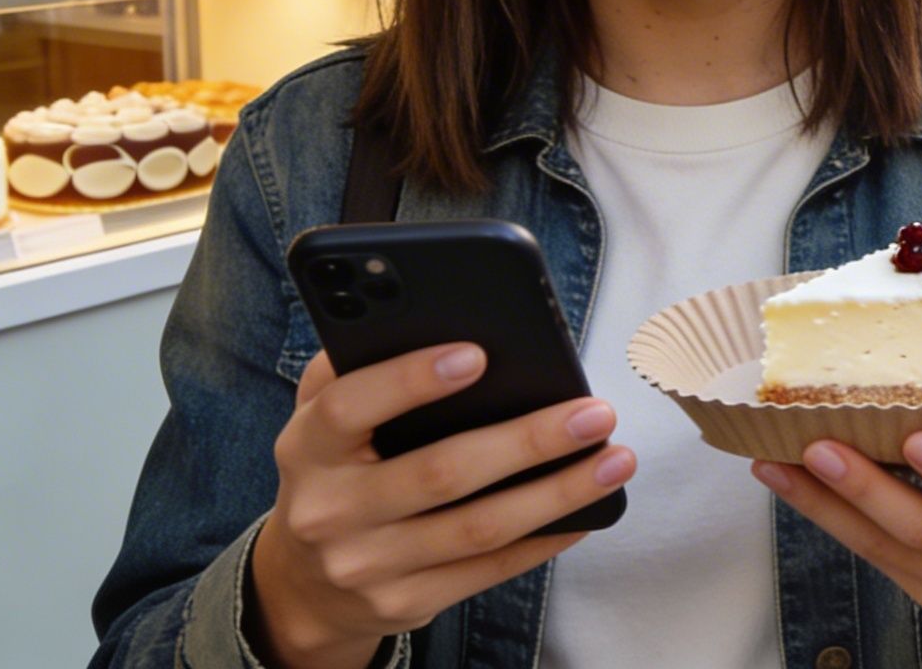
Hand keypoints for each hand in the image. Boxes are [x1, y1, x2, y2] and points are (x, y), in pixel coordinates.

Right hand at [249, 347, 635, 668]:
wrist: (306, 580)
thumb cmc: (339, 467)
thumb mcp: (327, 416)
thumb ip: (364, 365)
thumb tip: (451, 318)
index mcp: (307, 446)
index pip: (351, 406)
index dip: (410, 379)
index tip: (478, 353)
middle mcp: (329, 510)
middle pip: (439, 473)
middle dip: (528, 440)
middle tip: (595, 412)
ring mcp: (366, 565)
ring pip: (477, 529)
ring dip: (558, 493)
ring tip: (615, 459)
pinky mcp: (403, 604)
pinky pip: (488, 571)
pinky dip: (545, 539)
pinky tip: (589, 510)